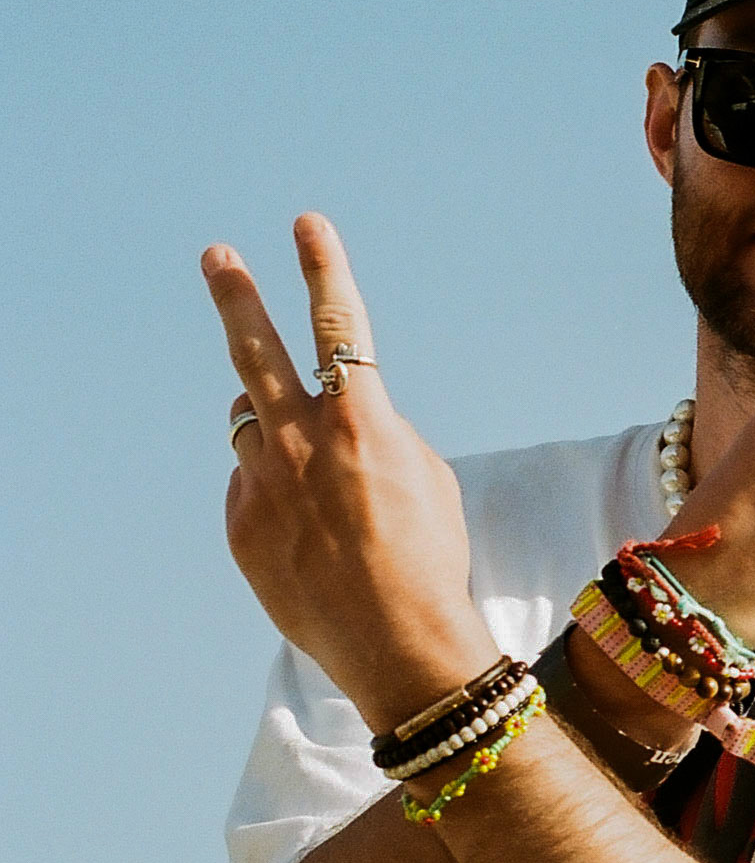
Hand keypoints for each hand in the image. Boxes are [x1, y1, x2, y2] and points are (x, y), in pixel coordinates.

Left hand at [205, 214, 494, 732]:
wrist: (397, 639)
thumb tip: (328, 417)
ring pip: (250, 425)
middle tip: (217, 256)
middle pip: (253, 350)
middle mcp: (301, 442)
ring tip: (310, 461)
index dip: (324, 268)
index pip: (339, 324)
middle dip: (236, 295)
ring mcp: (262, 485)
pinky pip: (251, 486)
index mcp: (360, 420)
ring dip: (273, 426)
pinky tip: (314, 531)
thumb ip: (374, 430)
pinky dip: (277, 493)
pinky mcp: (240, 526)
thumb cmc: (430, 552)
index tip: (307, 223)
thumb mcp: (424, 473)